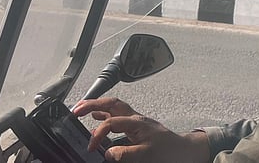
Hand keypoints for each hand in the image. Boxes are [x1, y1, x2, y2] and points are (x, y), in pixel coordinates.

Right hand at [73, 97, 209, 161]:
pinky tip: (98, 117)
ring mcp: (136, 120)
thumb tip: (107, 153)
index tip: (91, 148)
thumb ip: (126, 154)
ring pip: (114, 106)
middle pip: (111, 103)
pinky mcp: (137, 125)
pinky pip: (117, 114)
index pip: (110, 123)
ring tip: (81, 110)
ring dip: (97, 106)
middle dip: (92, 104)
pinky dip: (105, 113)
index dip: (97, 134)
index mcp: (136, 123)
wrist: (183, 150)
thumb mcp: (146, 155)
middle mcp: (135, 118)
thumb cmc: (168, 151)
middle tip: (75, 110)